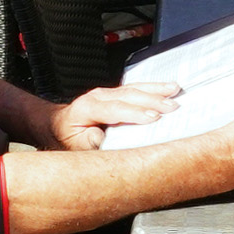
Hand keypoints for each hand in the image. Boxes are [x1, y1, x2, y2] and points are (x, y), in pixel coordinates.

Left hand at [51, 82, 180, 149]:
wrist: (59, 124)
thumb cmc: (69, 138)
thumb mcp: (76, 147)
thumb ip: (92, 143)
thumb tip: (106, 139)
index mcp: (86, 108)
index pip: (114, 110)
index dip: (134, 113)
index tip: (154, 117)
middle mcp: (97, 96)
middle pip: (128, 96)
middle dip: (152, 100)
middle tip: (172, 106)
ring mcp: (106, 92)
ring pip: (134, 88)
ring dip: (156, 90)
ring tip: (175, 91)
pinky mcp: (115, 93)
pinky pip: (136, 88)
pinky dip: (154, 88)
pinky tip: (168, 87)